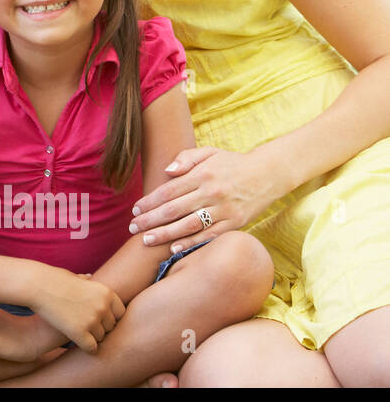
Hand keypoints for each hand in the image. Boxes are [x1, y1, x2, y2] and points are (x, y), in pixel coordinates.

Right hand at [31, 271, 124, 352]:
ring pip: (100, 338)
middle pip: (111, 327)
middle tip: (85, 325)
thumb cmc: (53, 279)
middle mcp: (103, 307)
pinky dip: (86, 348)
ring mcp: (92, 320)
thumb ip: (86, 282)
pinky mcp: (79, 332)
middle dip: (100, 327)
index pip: (120, 313)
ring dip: (91, 336)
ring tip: (78, 331)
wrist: (37, 285)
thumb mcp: (75, 277)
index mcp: (107, 293)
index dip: (109, 317)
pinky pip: (91, 348)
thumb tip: (88, 278)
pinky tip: (77, 342)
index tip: (99, 318)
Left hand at [130, 145, 277, 251]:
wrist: (268, 173)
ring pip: (189, 225)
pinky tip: (174, 248)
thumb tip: (166, 171)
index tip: (135, 210)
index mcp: (202, 175)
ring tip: (146, 240)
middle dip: (150, 220)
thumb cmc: (232, 163)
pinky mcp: (236, 223)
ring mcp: (224, 209)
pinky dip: (191, 243)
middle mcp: (211, 192)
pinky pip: (210, 236)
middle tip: (132, 228)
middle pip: (174, 210)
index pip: (168, 191)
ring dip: (165, 234)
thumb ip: (186, 158)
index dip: (149, 202)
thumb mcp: (209, 152)